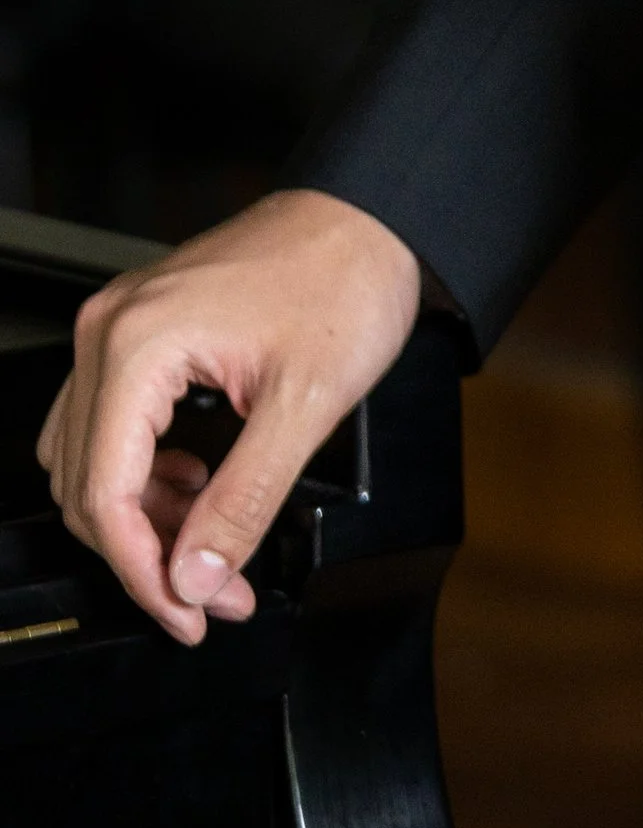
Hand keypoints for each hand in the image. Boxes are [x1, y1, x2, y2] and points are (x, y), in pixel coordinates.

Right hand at [36, 189, 422, 642]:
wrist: (370, 213)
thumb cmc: (347, 278)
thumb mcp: (307, 402)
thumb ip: (244, 500)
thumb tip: (195, 578)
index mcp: (139, 343)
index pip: (105, 496)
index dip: (143, 573)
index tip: (188, 615)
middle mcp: (111, 329)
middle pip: (86, 484)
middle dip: (147, 553)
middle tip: (211, 593)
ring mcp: (120, 323)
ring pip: (88, 459)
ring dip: (141, 517)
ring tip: (208, 543)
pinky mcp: (140, 325)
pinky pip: (107, 422)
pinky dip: (142, 471)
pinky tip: (194, 485)